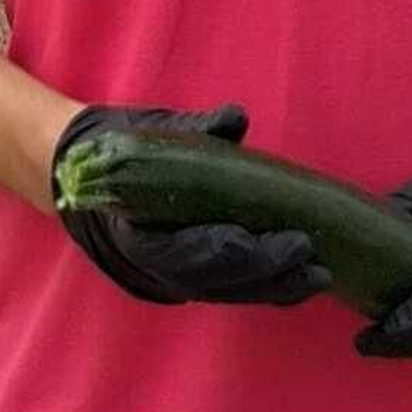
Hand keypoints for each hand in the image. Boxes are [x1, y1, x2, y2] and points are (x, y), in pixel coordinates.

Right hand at [52, 104, 330, 308]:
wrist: (93, 175)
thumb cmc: (126, 150)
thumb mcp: (152, 135)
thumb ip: (193, 130)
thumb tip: (233, 119)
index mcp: (136, 232)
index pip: (188, 254)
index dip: (230, 251)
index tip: (263, 239)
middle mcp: (156, 264)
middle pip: (217, 282)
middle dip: (265, 274)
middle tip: (307, 255)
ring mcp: (178, 274)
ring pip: (230, 292)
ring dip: (275, 288)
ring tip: (317, 276)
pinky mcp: (200, 274)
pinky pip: (235, 288)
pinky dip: (269, 286)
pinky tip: (303, 278)